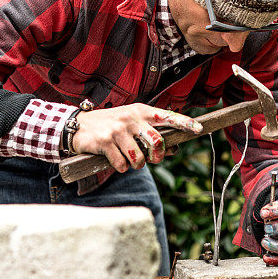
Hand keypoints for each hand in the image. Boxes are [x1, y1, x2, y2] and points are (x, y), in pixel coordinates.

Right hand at [70, 103, 201, 172]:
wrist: (79, 126)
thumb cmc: (112, 126)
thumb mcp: (132, 124)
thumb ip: (152, 134)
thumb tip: (175, 150)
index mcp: (141, 111)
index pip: (167, 116)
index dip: (184, 123)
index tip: (199, 129)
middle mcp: (131, 118)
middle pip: (157, 142)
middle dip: (157, 157)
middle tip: (152, 159)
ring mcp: (117, 129)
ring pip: (139, 158)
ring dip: (136, 165)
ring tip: (130, 160)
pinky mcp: (105, 142)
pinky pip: (122, 164)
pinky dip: (121, 167)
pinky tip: (115, 160)